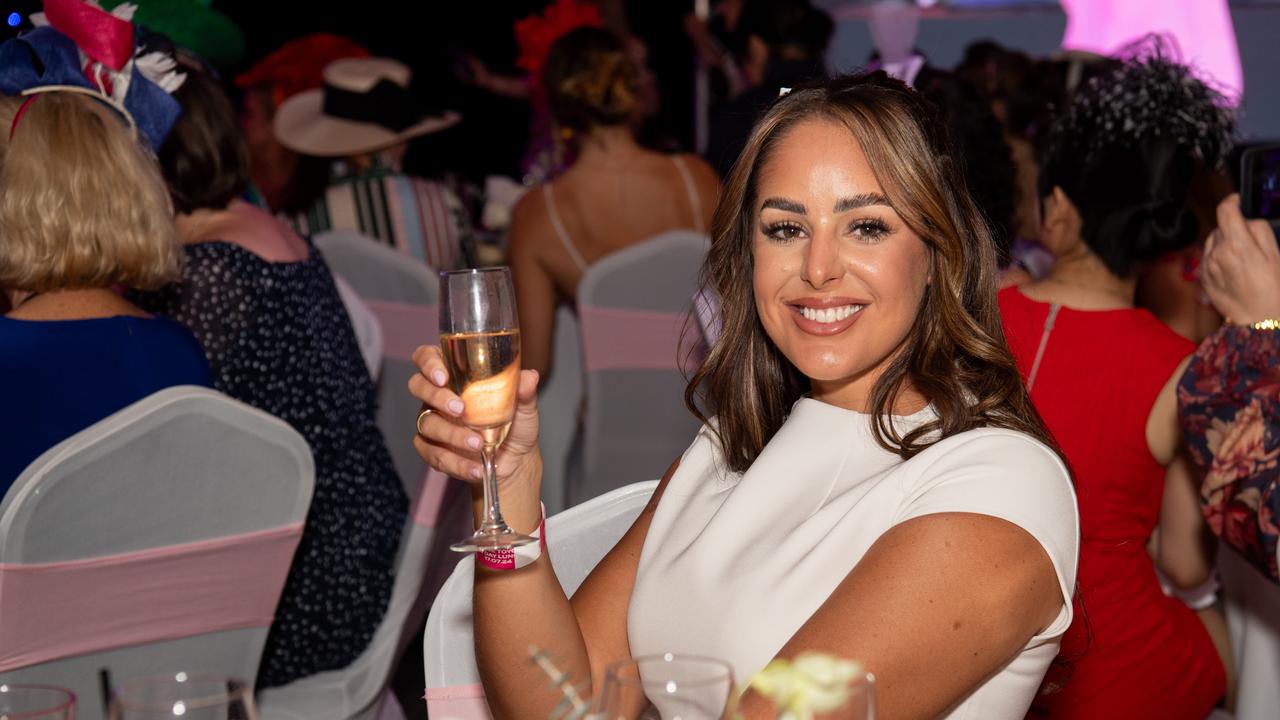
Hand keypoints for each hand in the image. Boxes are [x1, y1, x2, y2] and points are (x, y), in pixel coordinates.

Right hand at [408, 344, 541, 489]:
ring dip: (452, 435)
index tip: (444, 376)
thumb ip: (524, 392)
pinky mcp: (433, 449)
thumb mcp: (524, 407)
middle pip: (418, 385)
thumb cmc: (516, 424)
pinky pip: (432, 454)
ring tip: (478, 445)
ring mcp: (433, 422)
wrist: (516, 461)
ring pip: (426, 423)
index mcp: (456, 376)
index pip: (428, 357)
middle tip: (461, 410)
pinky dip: (455, 463)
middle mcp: (439, 397)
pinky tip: (475, 468)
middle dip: (437, 397)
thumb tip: (530, 377)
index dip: (429, 363)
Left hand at [1203, 194, 1279, 324]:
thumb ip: (1258, 230)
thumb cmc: (1273, 289)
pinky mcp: (1202, 277)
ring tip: (1243, 260)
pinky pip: (1208, 258)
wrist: (1259, 320)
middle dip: (1233, 229)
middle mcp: (1216, 253)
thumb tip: (1246, 219)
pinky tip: (1234, 271)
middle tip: (1250, 244)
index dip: (1232, 201)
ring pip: (1213, 242)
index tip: (1237, 201)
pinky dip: (1218, 258)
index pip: (1225, 210)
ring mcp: (1206, 266)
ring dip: (1224, 243)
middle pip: (1220, 227)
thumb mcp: (1275, 254)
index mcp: (1236, 245)